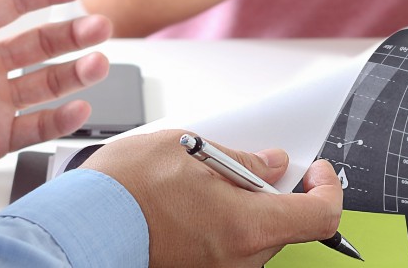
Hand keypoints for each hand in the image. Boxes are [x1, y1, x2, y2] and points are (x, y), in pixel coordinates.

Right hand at [80, 131, 343, 266]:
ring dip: (245, 207)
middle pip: (287, 226)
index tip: (317, 170)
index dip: (328, 187)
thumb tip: (271, 163)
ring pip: (255, 236)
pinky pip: (229, 248)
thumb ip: (242, 159)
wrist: (79, 227)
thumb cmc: (125, 190)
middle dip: (277, 192)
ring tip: (203, 182)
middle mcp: (240, 259)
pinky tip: (192, 204)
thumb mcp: (189, 150)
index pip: (322, 215)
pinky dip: (223, 224)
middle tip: (249, 164)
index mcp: (248, 226)